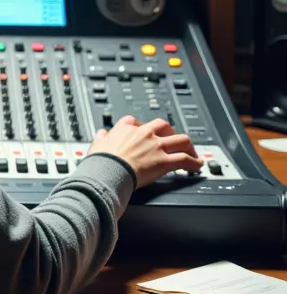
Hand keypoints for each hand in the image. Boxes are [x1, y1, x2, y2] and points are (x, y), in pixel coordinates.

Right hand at [87, 115, 204, 188]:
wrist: (108, 171)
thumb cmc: (102, 161)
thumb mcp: (97, 145)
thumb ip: (101, 139)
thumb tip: (101, 135)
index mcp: (126, 129)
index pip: (136, 122)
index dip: (142, 127)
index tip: (145, 132)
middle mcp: (144, 134)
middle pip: (164, 125)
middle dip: (170, 132)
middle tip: (171, 140)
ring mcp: (156, 146)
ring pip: (180, 139)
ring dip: (188, 145)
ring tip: (191, 151)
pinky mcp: (164, 161)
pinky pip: (185, 159)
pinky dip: (193, 162)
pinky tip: (197, 166)